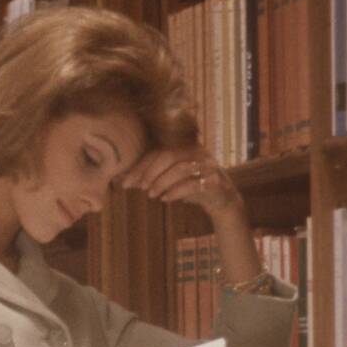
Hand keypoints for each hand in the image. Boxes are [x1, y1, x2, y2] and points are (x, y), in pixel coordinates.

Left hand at [121, 145, 243, 221]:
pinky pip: (194, 184)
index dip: (141, 166)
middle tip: (140, 187)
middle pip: (169, 156)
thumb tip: (124, 180)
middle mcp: (197, 152)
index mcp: (185, 147)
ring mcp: (208, 165)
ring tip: (151, 195)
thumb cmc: (192, 186)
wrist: (222, 199)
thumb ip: (152, 176)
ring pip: (181, 168)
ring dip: (162, 182)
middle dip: (150, 172)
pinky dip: (177, 192)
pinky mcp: (215, 181)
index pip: (159, 152)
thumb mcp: (171, 179)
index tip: (127, 182)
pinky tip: (165, 199)